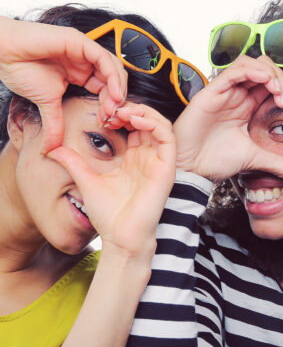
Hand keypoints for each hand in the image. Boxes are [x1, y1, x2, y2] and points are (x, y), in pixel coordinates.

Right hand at [0, 16, 126, 153]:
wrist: (4, 54)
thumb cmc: (22, 71)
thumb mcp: (47, 104)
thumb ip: (55, 125)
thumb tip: (50, 150)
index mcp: (82, 74)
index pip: (106, 90)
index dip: (109, 106)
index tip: (104, 121)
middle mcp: (86, 62)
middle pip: (114, 80)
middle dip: (116, 100)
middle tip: (111, 116)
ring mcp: (84, 51)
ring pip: (114, 69)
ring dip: (117, 89)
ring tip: (112, 107)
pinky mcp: (80, 42)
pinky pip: (104, 58)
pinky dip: (112, 76)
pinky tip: (113, 92)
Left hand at [47, 103, 174, 257]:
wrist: (120, 237)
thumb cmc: (108, 214)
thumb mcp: (86, 180)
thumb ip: (73, 162)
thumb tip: (51, 148)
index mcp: (132, 158)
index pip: (132, 125)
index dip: (119, 114)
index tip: (101, 114)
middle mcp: (147, 157)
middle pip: (147, 120)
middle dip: (130, 109)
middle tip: (111, 110)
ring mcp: (158, 161)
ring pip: (160, 124)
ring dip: (143, 112)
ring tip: (123, 113)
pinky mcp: (167, 167)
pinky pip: (167, 137)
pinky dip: (154, 124)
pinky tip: (135, 121)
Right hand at [173, 55, 282, 188]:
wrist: (193, 168)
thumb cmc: (215, 161)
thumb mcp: (255, 159)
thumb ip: (279, 164)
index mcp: (246, 108)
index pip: (270, 84)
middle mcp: (236, 97)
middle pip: (262, 69)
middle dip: (281, 78)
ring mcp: (224, 93)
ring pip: (249, 64)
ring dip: (268, 72)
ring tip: (277, 89)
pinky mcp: (211, 92)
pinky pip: (233, 71)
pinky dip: (251, 70)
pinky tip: (265, 81)